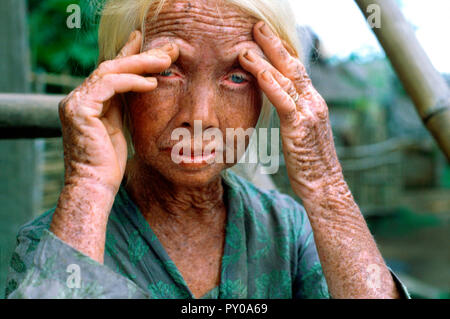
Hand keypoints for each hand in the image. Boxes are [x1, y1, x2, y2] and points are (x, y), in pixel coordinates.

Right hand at [58, 31, 178, 194]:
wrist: (94, 187)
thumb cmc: (109, 166)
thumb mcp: (118, 129)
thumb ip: (121, 107)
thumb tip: (139, 89)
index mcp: (87, 103)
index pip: (111, 73)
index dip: (130, 57)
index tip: (151, 47)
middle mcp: (77, 99)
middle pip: (111, 67)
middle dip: (140, 55)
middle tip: (166, 48)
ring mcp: (75, 102)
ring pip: (110, 71)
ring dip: (140, 63)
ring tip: (165, 61)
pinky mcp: (79, 109)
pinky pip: (109, 85)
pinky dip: (132, 81)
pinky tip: (152, 83)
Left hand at [239, 21, 342, 199]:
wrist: (325, 186)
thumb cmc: (309, 162)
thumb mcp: (300, 132)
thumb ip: (292, 114)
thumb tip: (279, 103)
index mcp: (313, 102)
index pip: (296, 71)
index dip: (281, 52)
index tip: (265, 37)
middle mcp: (314, 102)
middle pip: (292, 66)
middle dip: (274, 44)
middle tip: (257, 26)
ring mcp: (310, 113)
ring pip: (287, 79)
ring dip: (266, 59)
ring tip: (247, 44)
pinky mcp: (301, 128)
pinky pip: (285, 102)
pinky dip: (271, 84)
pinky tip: (258, 72)